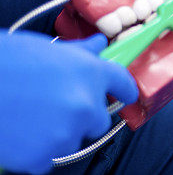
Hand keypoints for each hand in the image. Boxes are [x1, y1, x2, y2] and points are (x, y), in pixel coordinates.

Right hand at [0, 30, 137, 173]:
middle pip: (98, 120)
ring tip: (29, 118)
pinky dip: (34, 153)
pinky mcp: (44, 157)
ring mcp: (67, 133)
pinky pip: (46, 160)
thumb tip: (98, 45)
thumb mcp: (49, 50)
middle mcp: (86, 104)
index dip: (124, 90)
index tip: (126, 95)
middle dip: (81, 117)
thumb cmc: (8, 61)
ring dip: (56, 135)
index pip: (122, 83)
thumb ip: (78, 53)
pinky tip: (19, 134)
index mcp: (91, 73)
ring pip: (71, 141)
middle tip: (53, 108)